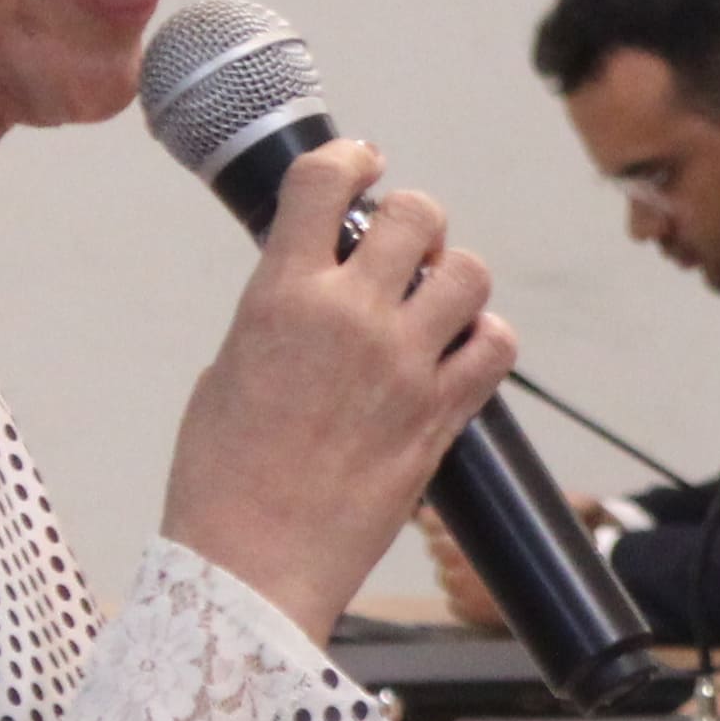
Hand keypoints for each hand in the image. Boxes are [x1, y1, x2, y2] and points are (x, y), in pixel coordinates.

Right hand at [159, 145, 511, 645]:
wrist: (250, 561)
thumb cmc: (221, 479)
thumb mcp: (226, 371)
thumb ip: (276, 317)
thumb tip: (310, 292)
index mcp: (281, 298)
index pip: (322, 184)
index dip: (351, 159)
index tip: (363, 164)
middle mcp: (351, 318)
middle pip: (418, 214)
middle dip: (414, 219)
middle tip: (403, 245)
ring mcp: (406, 364)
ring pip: (471, 272)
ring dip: (456, 278)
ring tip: (433, 303)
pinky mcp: (444, 413)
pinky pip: (499, 345)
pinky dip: (488, 339)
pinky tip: (460, 354)